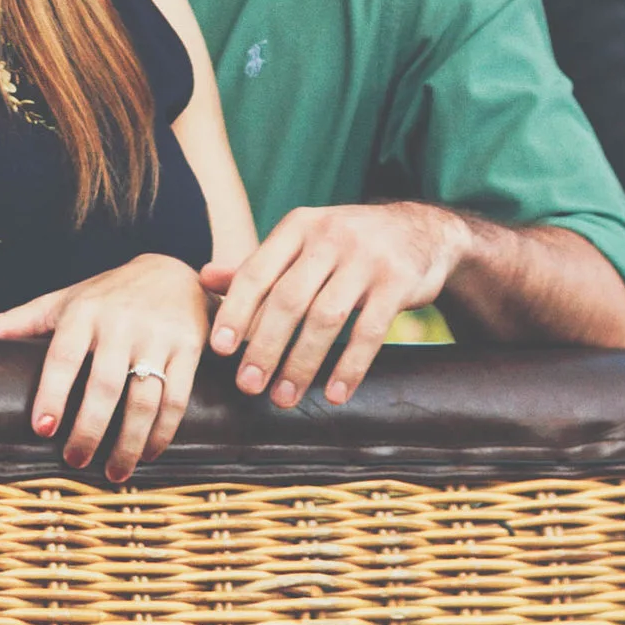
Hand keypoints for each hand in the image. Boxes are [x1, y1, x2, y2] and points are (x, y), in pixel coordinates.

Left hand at [0, 255, 211, 482]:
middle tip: (76, 461)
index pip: (62, 356)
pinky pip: (176, 398)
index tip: (42, 430)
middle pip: (103, 385)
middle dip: (90, 428)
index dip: (52, 394)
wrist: (173, 272)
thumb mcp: (61, 302)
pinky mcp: (189, 347)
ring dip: (129, 441)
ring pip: (143, 397)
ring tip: (114, 472)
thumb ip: (13, 323)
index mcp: (84, 311)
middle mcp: (121, 322)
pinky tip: (149, 452)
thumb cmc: (106, 296)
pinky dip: (162, 432)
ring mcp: (157, 334)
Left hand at [205, 200, 458, 408]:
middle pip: (288, 298)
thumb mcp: (304, 242)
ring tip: (284, 398)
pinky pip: (370, 331)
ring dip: (302, 364)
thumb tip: (203, 278)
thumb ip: (259, 264)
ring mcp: (367, 257)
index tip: (219, 350)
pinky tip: (335, 395)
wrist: (421, 230)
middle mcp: (330, 235)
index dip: (236, 310)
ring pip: (326, 318)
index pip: (258, 270)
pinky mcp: (398, 281)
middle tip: (248, 386)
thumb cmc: (348, 243)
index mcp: (299, 226)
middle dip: (264, 346)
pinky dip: (350, 366)